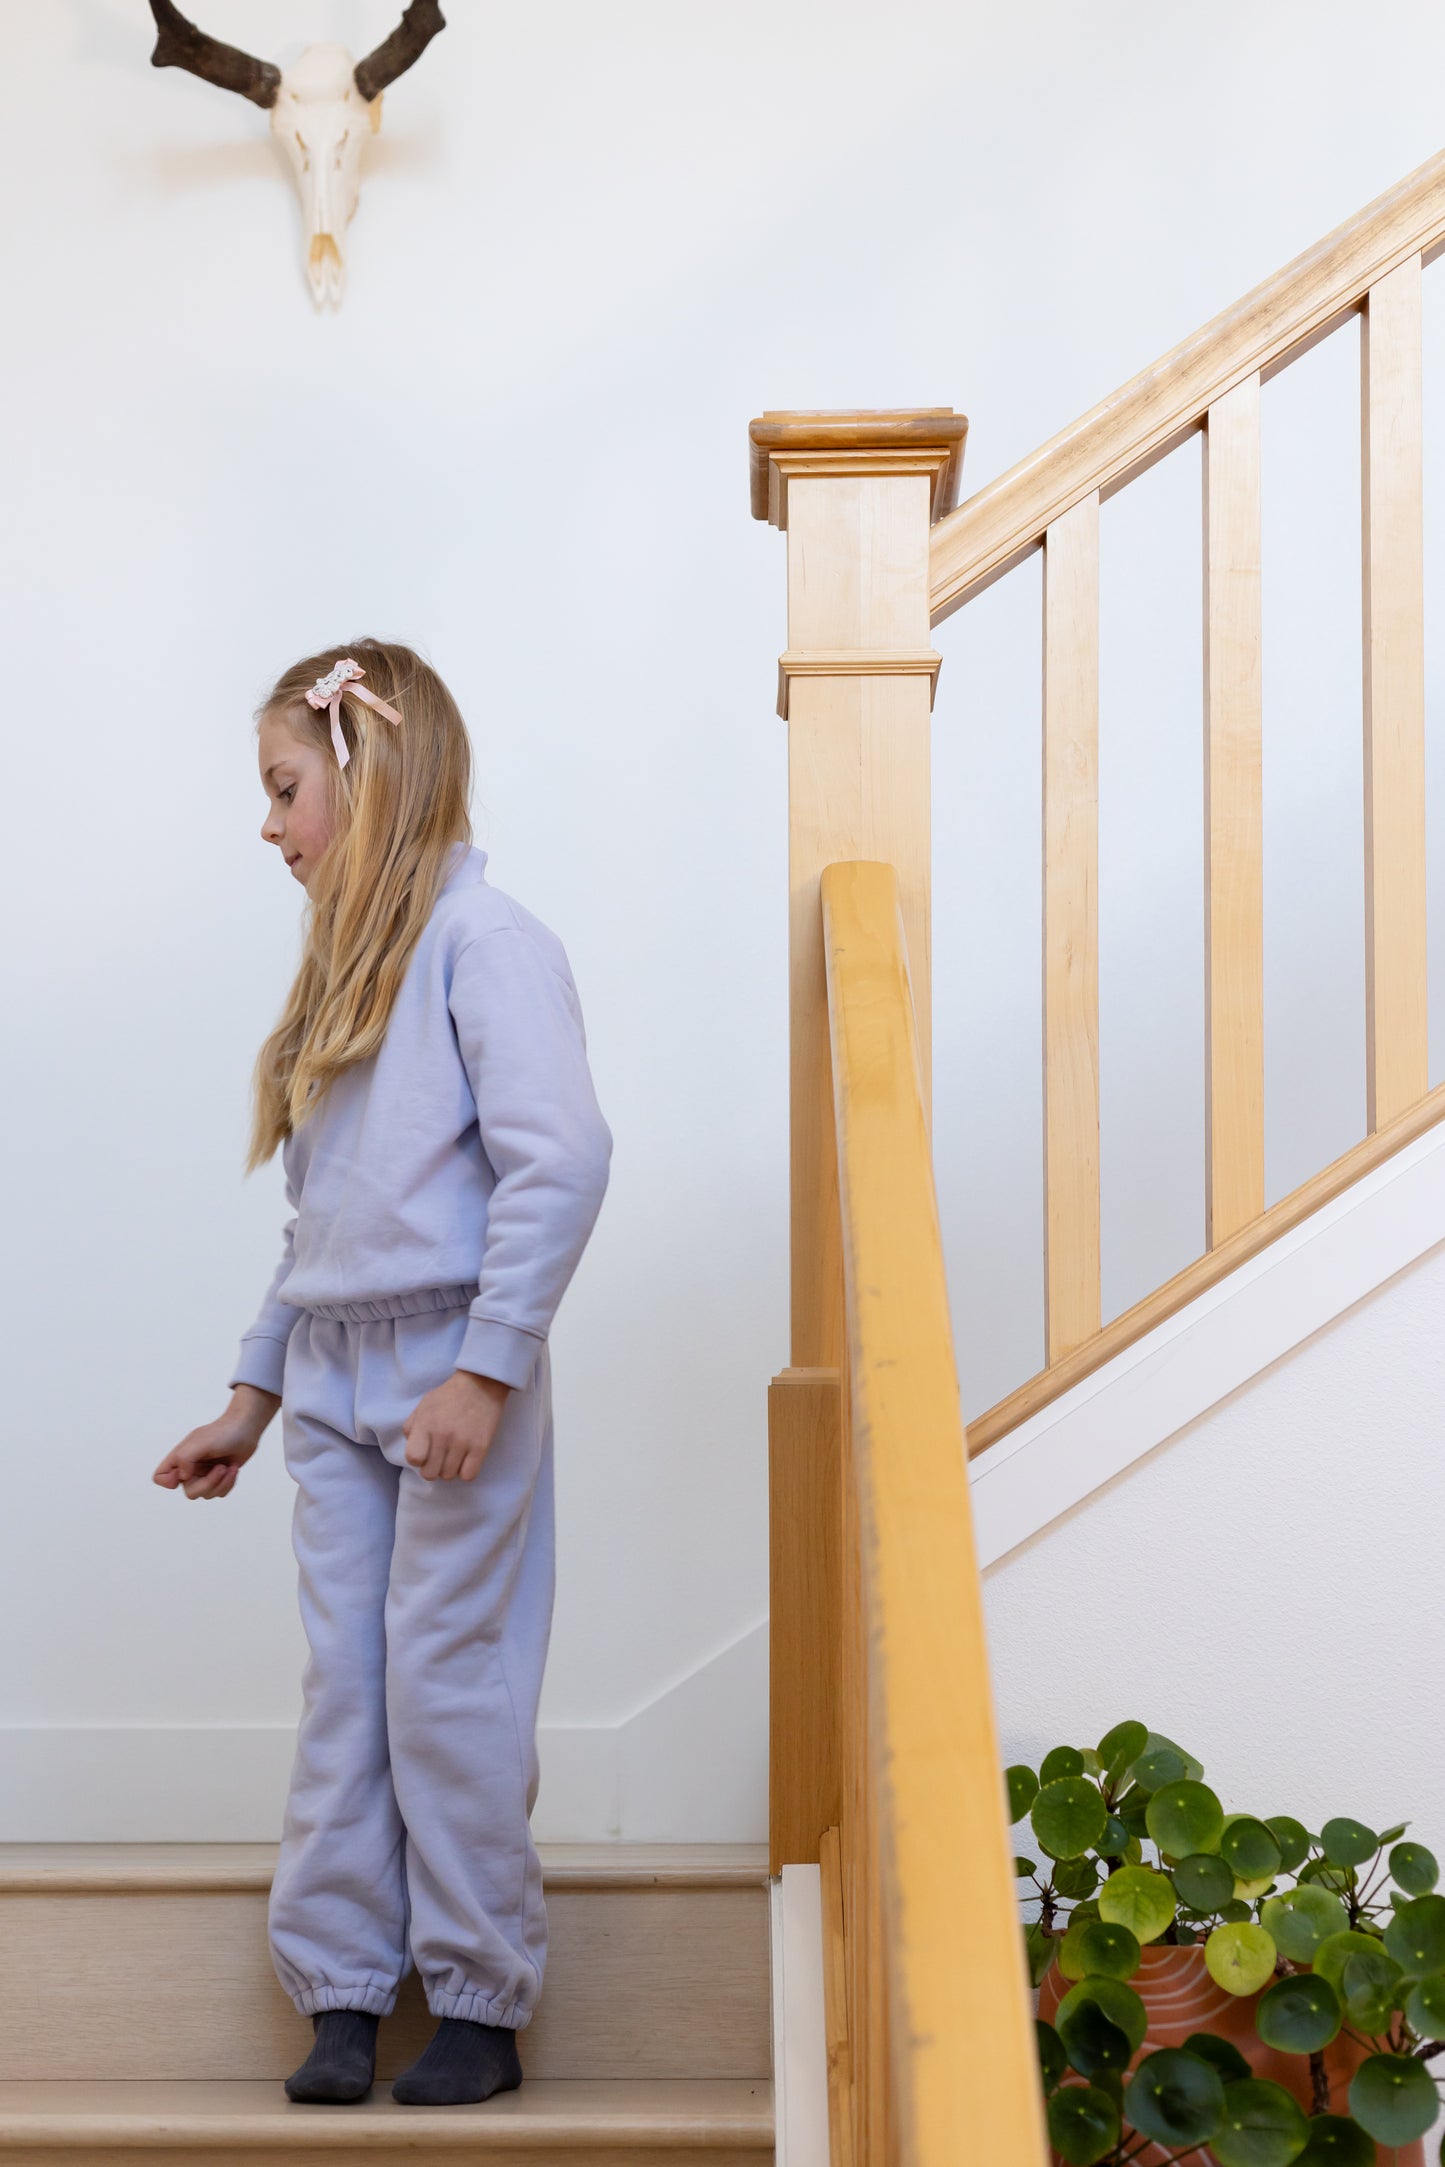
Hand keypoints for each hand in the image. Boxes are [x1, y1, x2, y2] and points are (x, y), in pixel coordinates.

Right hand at [153, 1385, 278, 1499]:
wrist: (246, 1429)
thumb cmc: (223, 1433)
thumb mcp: (201, 1442)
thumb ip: (185, 1458)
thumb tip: (182, 1477)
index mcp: (180, 1457)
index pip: (160, 1476)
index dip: (168, 1481)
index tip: (186, 1474)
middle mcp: (190, 1468)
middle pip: (190, 1492)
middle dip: (209, 1483)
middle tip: (221, 1468)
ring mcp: (204, 1474)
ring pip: (206, 1495)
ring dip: (222, 1482)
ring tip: (230, 1467)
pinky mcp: (218, 1479)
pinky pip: (219, 1493)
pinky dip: (229, 1483)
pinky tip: (234, 1468)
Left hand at [403, 1370, 510, 1481]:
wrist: (481, 1384)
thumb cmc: (449, 1396)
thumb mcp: (423, 1405)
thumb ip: (411, 1427)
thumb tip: (412, 1448)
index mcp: (426, 1424)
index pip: (413, 1459)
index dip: (418, 1459)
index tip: (424, 1452)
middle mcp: (443, 1435)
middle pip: (430, 1474)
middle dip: (432, 1468)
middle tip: (439, 1457)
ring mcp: (463, 1442)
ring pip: (449, 1476)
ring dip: (449, 1469)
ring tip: (454, 1455)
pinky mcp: (481, 1447)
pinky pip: (468, 1476)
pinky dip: (466, 1471)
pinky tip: (467, 1459)